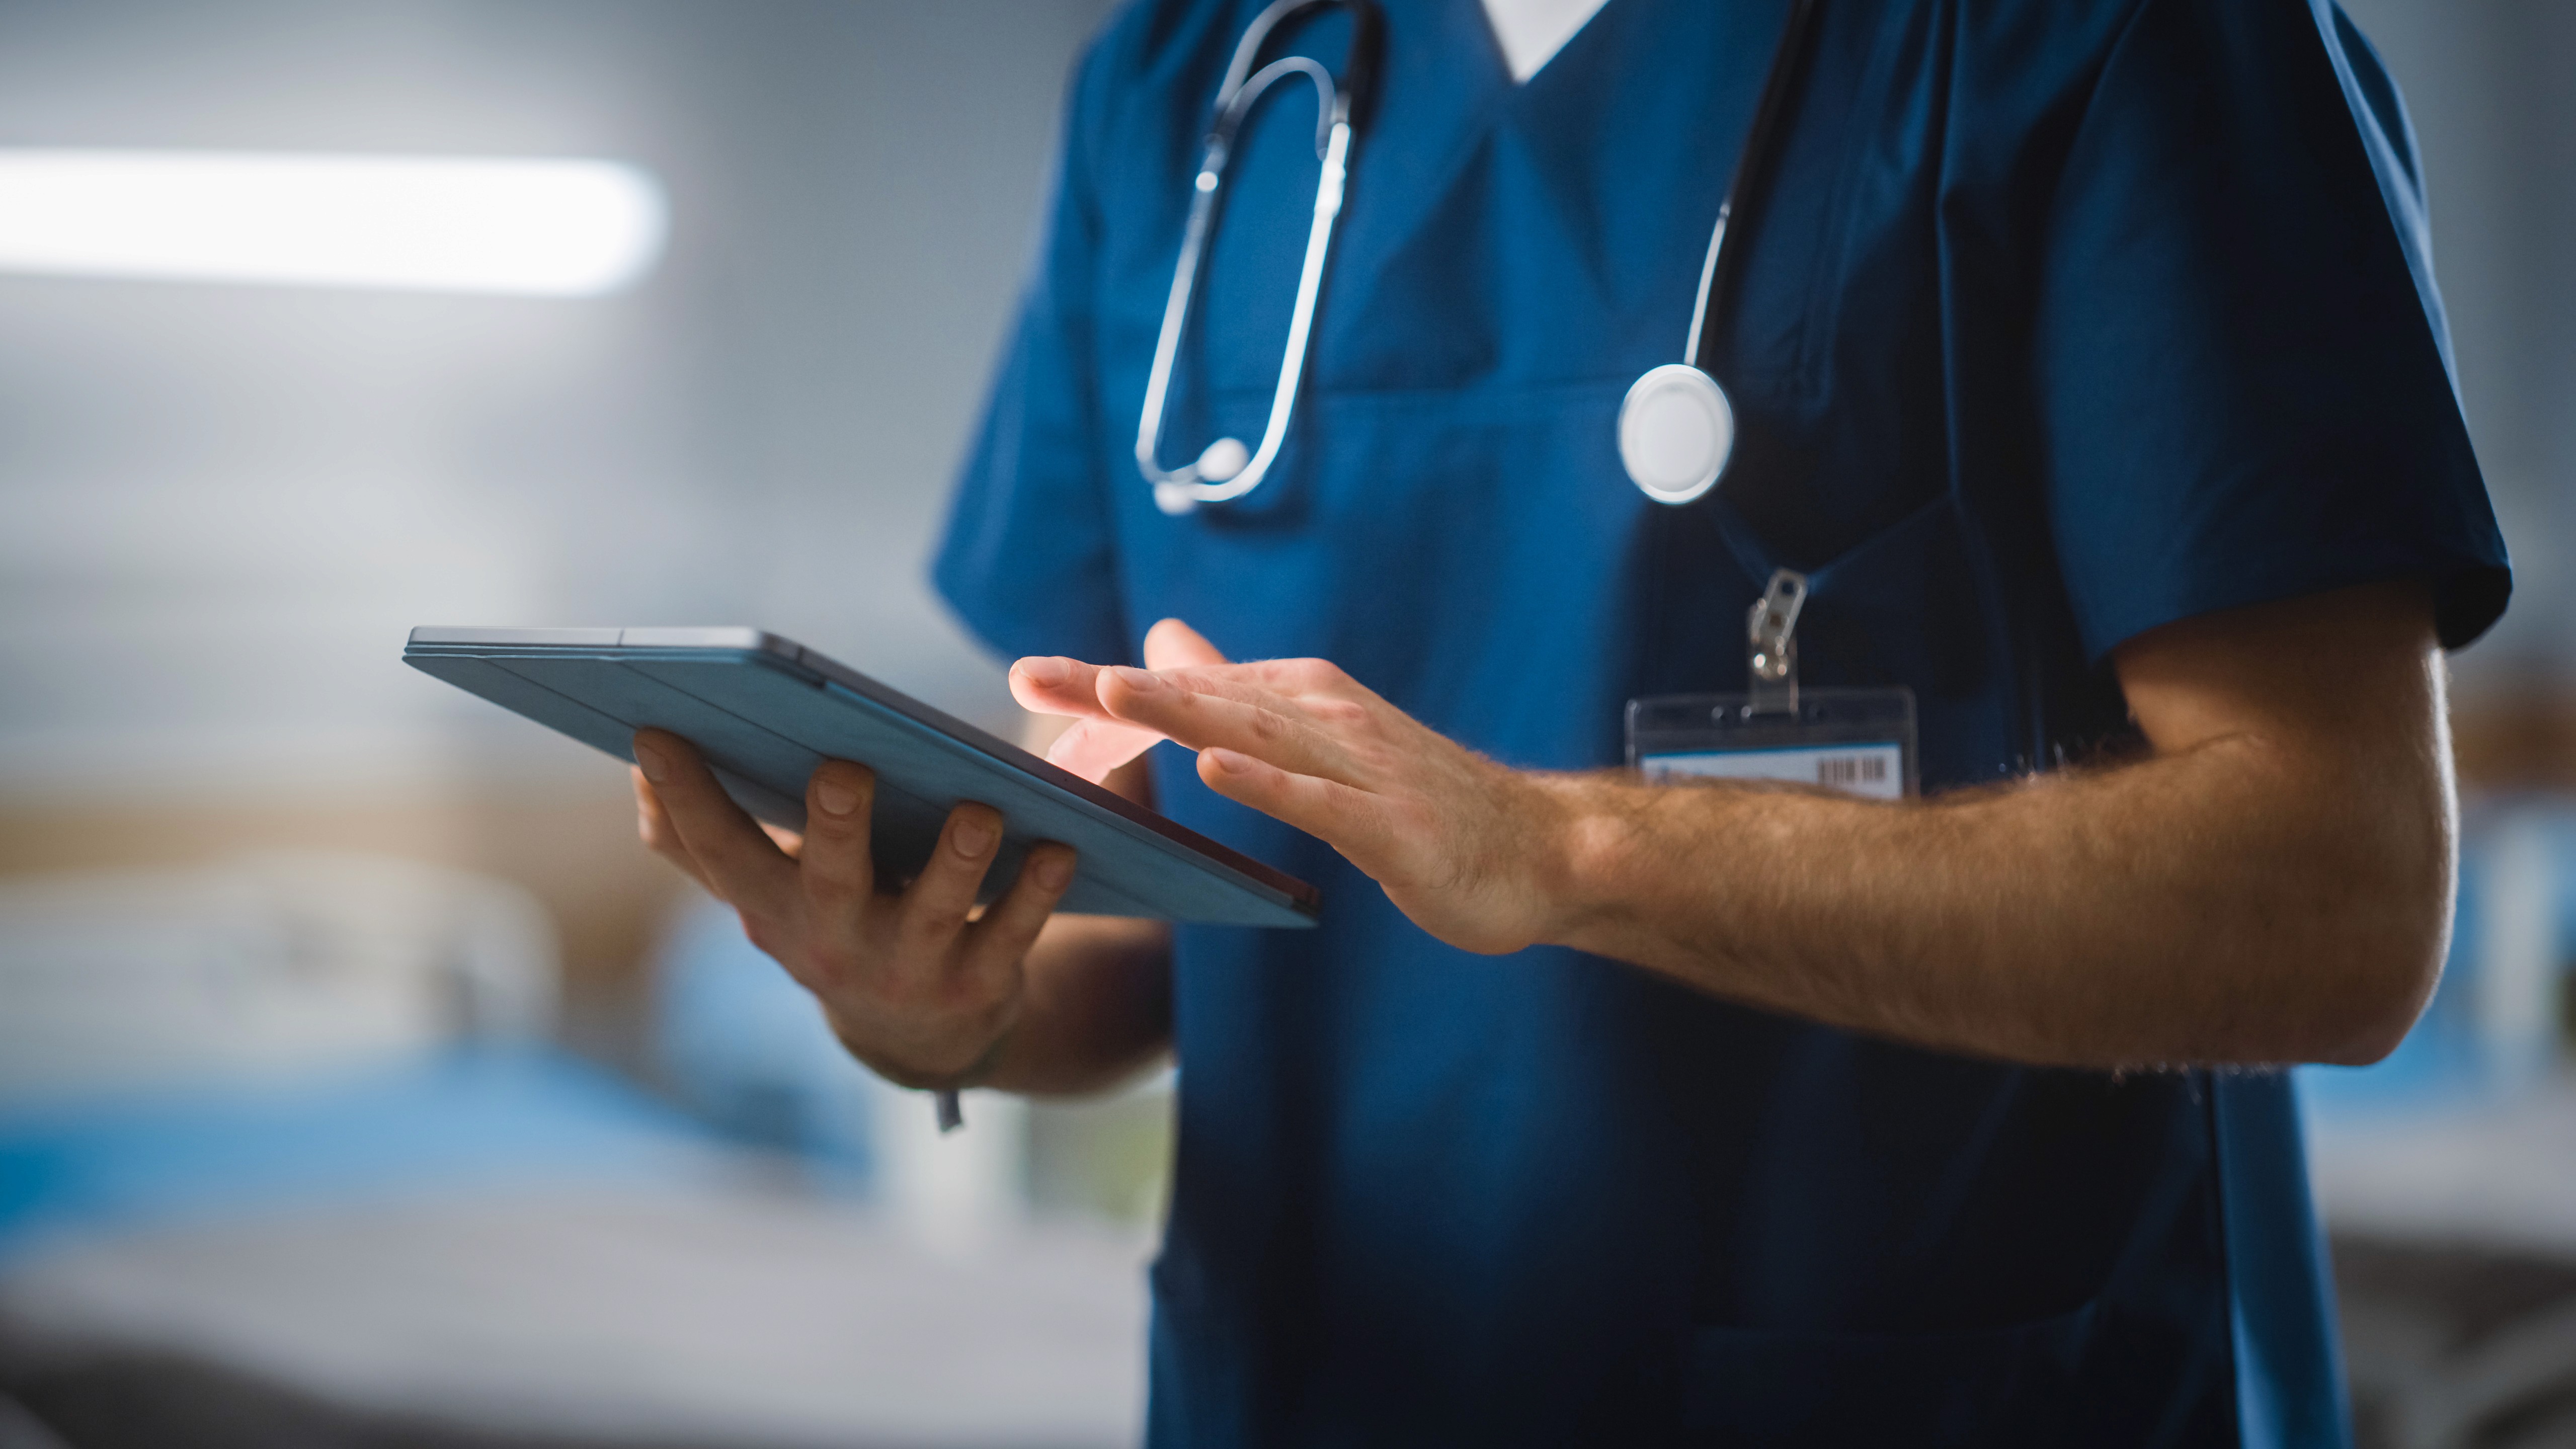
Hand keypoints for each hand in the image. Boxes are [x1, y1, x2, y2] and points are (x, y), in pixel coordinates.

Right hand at [630, 728, 1076, 1085]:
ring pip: (935, 913)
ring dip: (956, 859)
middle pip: (829, 882)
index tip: (656, 734)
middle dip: (834, 828)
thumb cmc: (832, 923)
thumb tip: (640, 769)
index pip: (715, 853)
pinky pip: (1013, 934)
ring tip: (978, 809)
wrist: (917, 1035)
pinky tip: (1060, 847)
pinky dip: (1037, 893)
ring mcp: (910, 968)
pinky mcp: (979, 984)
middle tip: (842, 770)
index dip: (685, 800)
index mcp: (773, 907)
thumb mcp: (763, 894)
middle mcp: (834, 941)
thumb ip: (701, 840)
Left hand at [1011, 622, 1573, 954]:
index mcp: (1302, 700)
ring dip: (1182, 711)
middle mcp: (1326, 719)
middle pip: (1204, 700)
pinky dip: (1268, 784)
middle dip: (1115, 689)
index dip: (1106, 687)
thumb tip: (1167, 641)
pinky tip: (1216, 771)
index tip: (1027, 678)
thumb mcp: (1319, 740)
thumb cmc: (1423, 803)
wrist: (1541, 851)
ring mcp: (1361, 769)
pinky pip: (1320, 803)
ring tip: (1110, 695)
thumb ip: (1241, 694)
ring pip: (1255, 735)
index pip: (1188, 689)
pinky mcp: (1391, 826)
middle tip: (1033, 677)